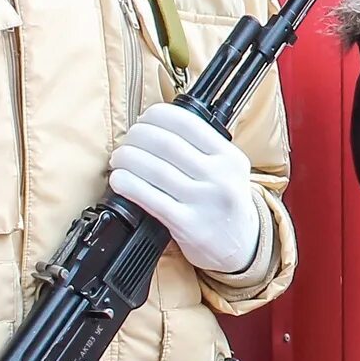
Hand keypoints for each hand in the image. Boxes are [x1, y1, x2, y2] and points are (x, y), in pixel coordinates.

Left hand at [110, 102, 258, 274]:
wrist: (240, 245)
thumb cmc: (225, 202)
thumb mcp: (229, 169)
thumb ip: (202, 148)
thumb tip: (155, 127)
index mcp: (230, 157)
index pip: (188, 124)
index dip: (158, 116)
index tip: (145, 119)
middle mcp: (220, 177)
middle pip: (168, 145)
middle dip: (138, 137)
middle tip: (127, 140)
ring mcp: (204, 202)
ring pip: (156, 170)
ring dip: (128, 159)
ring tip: (119, 158)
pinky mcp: (187, 225)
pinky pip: (150, 199)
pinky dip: (128, 184)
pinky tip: (119, 180)